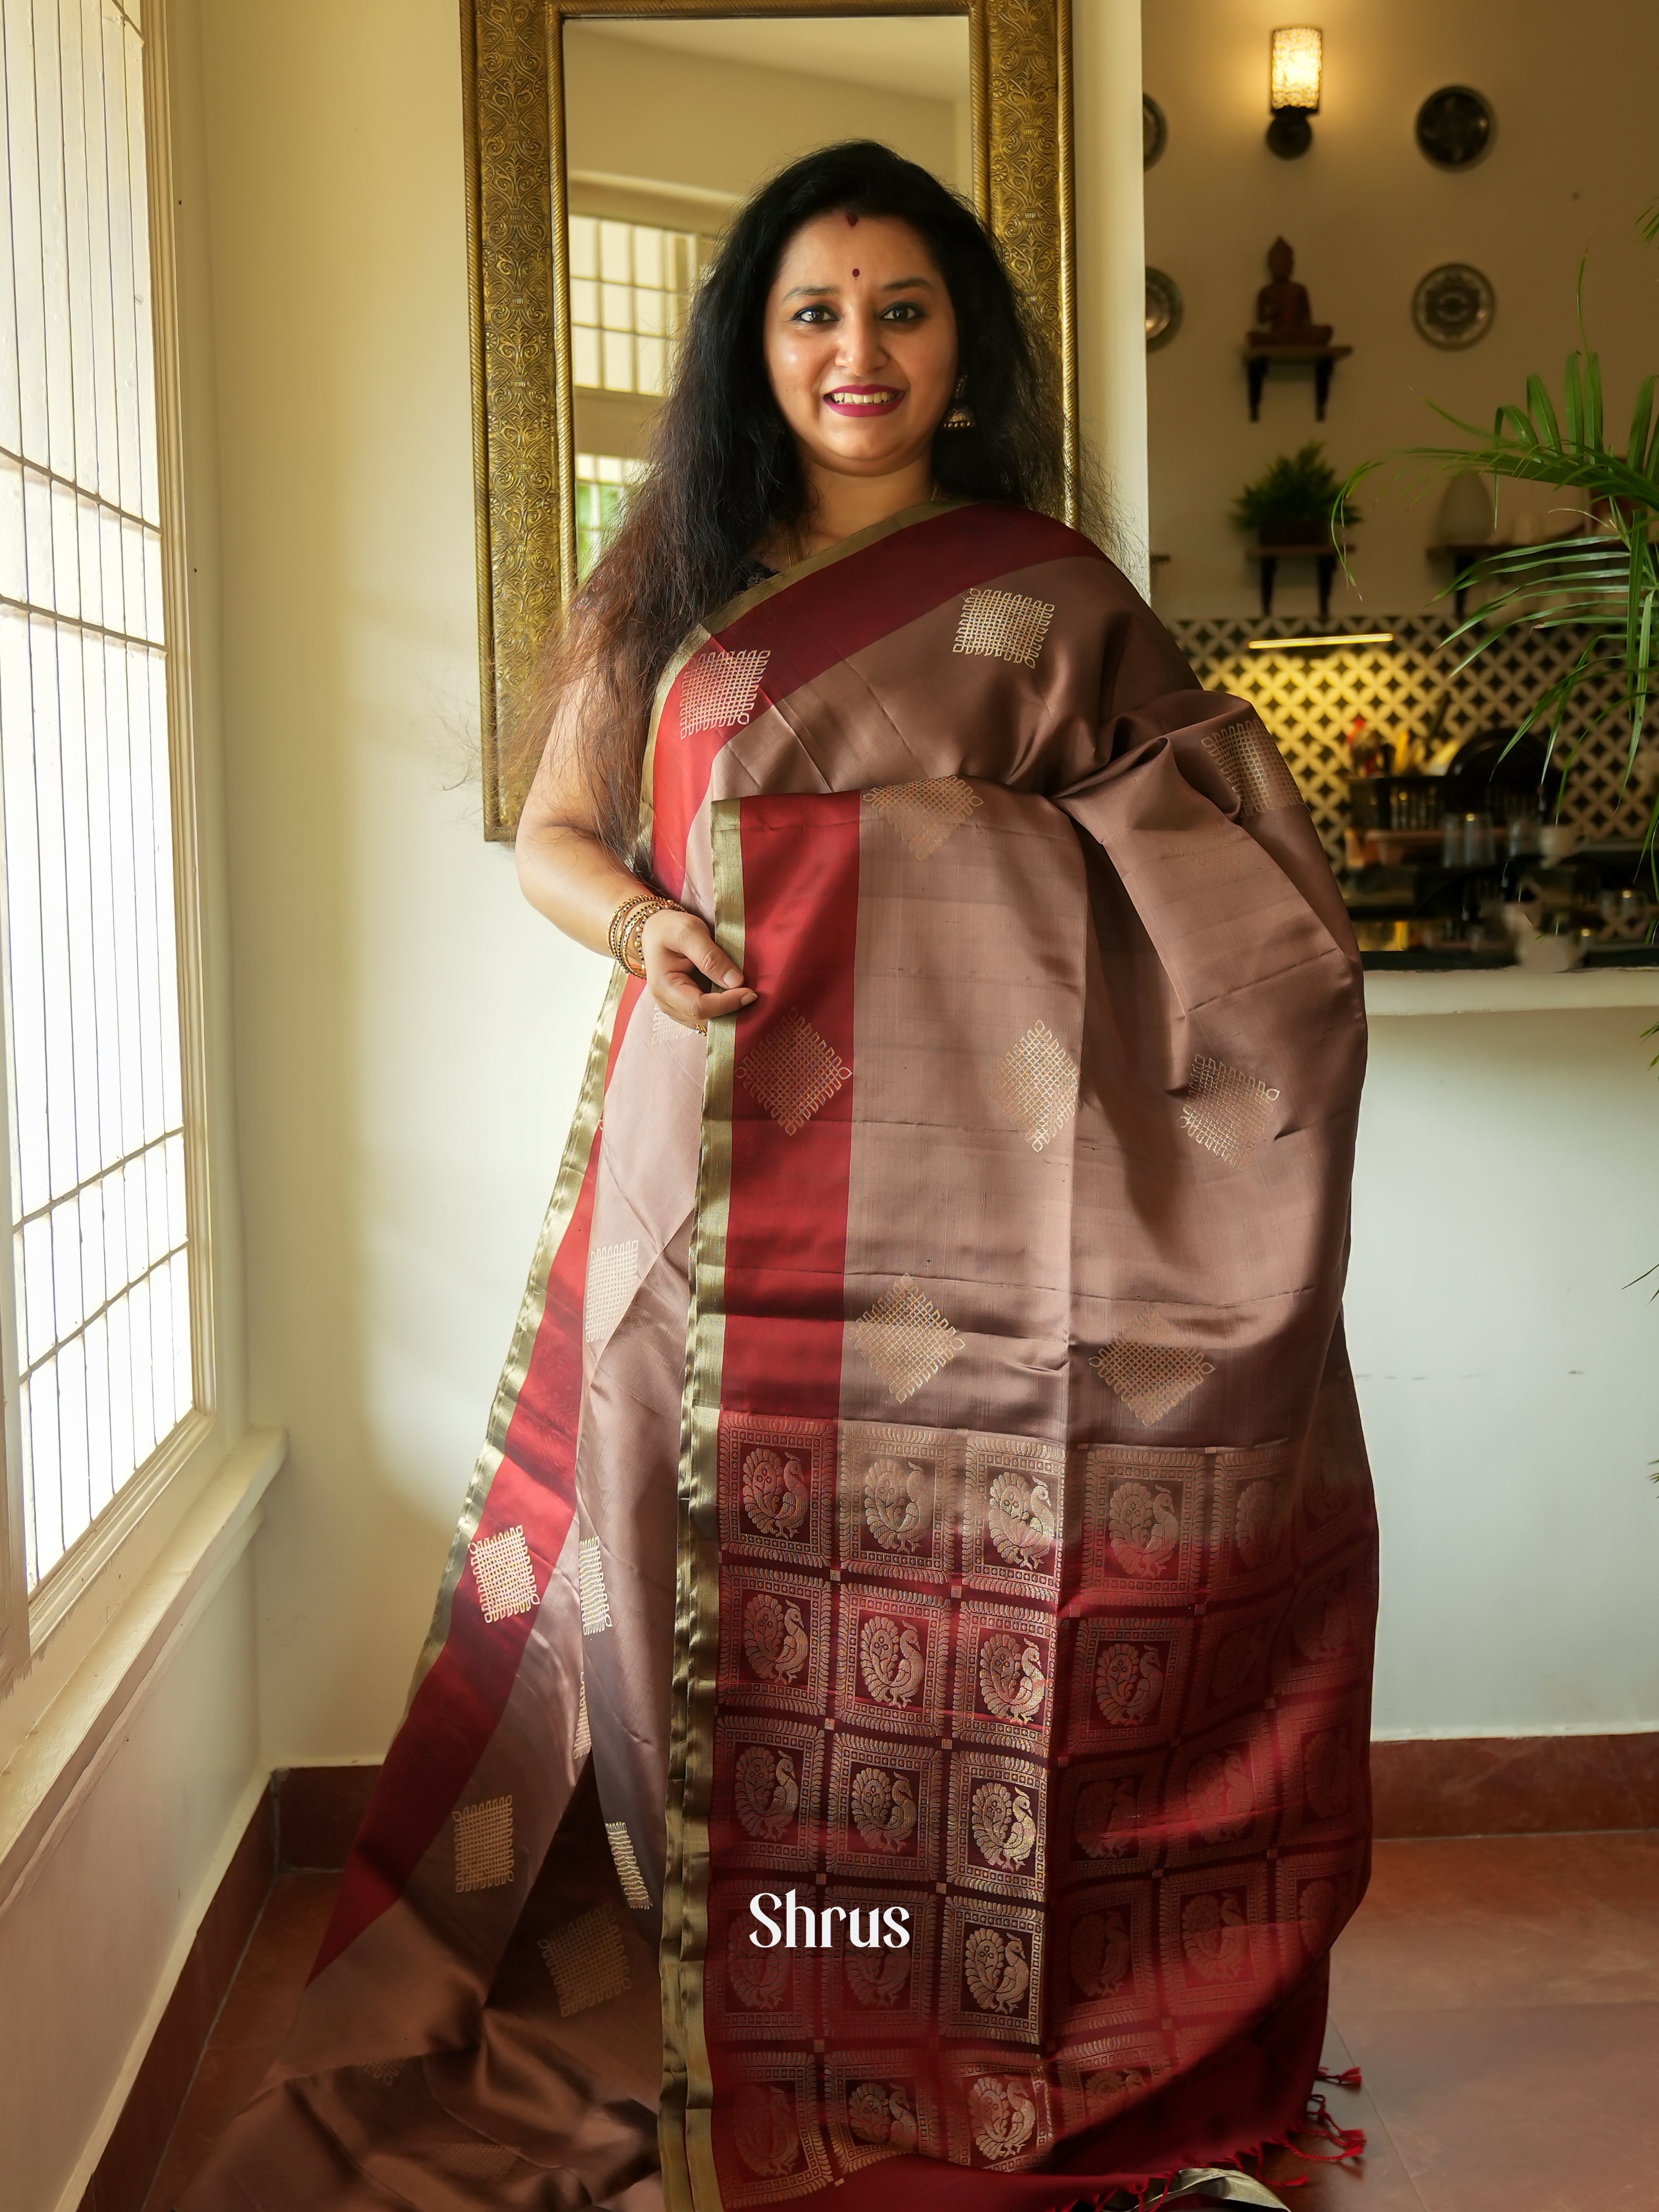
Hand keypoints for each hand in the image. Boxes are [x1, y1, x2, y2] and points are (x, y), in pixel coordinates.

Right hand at [644, 908, 756, 1029]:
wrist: (656, 930)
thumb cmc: (670, 928)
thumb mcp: (689, 932)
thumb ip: (711, 957)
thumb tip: (735, 982)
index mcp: (664, 987)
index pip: (698, 1007)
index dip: (727, 1004)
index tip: (750, 993)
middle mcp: (667, 1004)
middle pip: (704, 1019)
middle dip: (731, 1011)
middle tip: (753, 995)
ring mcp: (675, 1009)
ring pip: (707, 1022)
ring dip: (729, 1014)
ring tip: (746, 996)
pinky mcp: (685, 1007)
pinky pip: (707, 1016)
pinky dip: (723, 1011)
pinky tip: (736, 997)